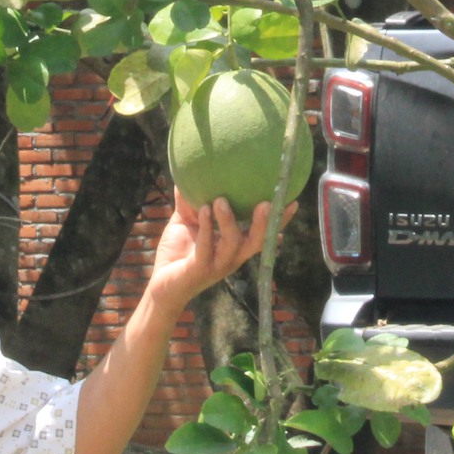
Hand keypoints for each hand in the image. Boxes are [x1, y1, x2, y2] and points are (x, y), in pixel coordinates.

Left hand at [144, 194, 284, 312]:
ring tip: (222, 200)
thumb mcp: (187, 220)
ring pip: (232, 245)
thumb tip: (191, 169)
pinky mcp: (200, 270)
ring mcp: (218, 264)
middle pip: (257, 241)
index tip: (293, 201)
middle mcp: (233, 256)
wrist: (160, 284)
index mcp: (236, 245)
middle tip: (267, 202)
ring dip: (229, 222)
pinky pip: (206, 248)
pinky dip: (206, 228)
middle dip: (266, 223)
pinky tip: (204, 210)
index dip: (279, 220)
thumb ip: (192, 200)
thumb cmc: (178, 252)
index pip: (263, 232)